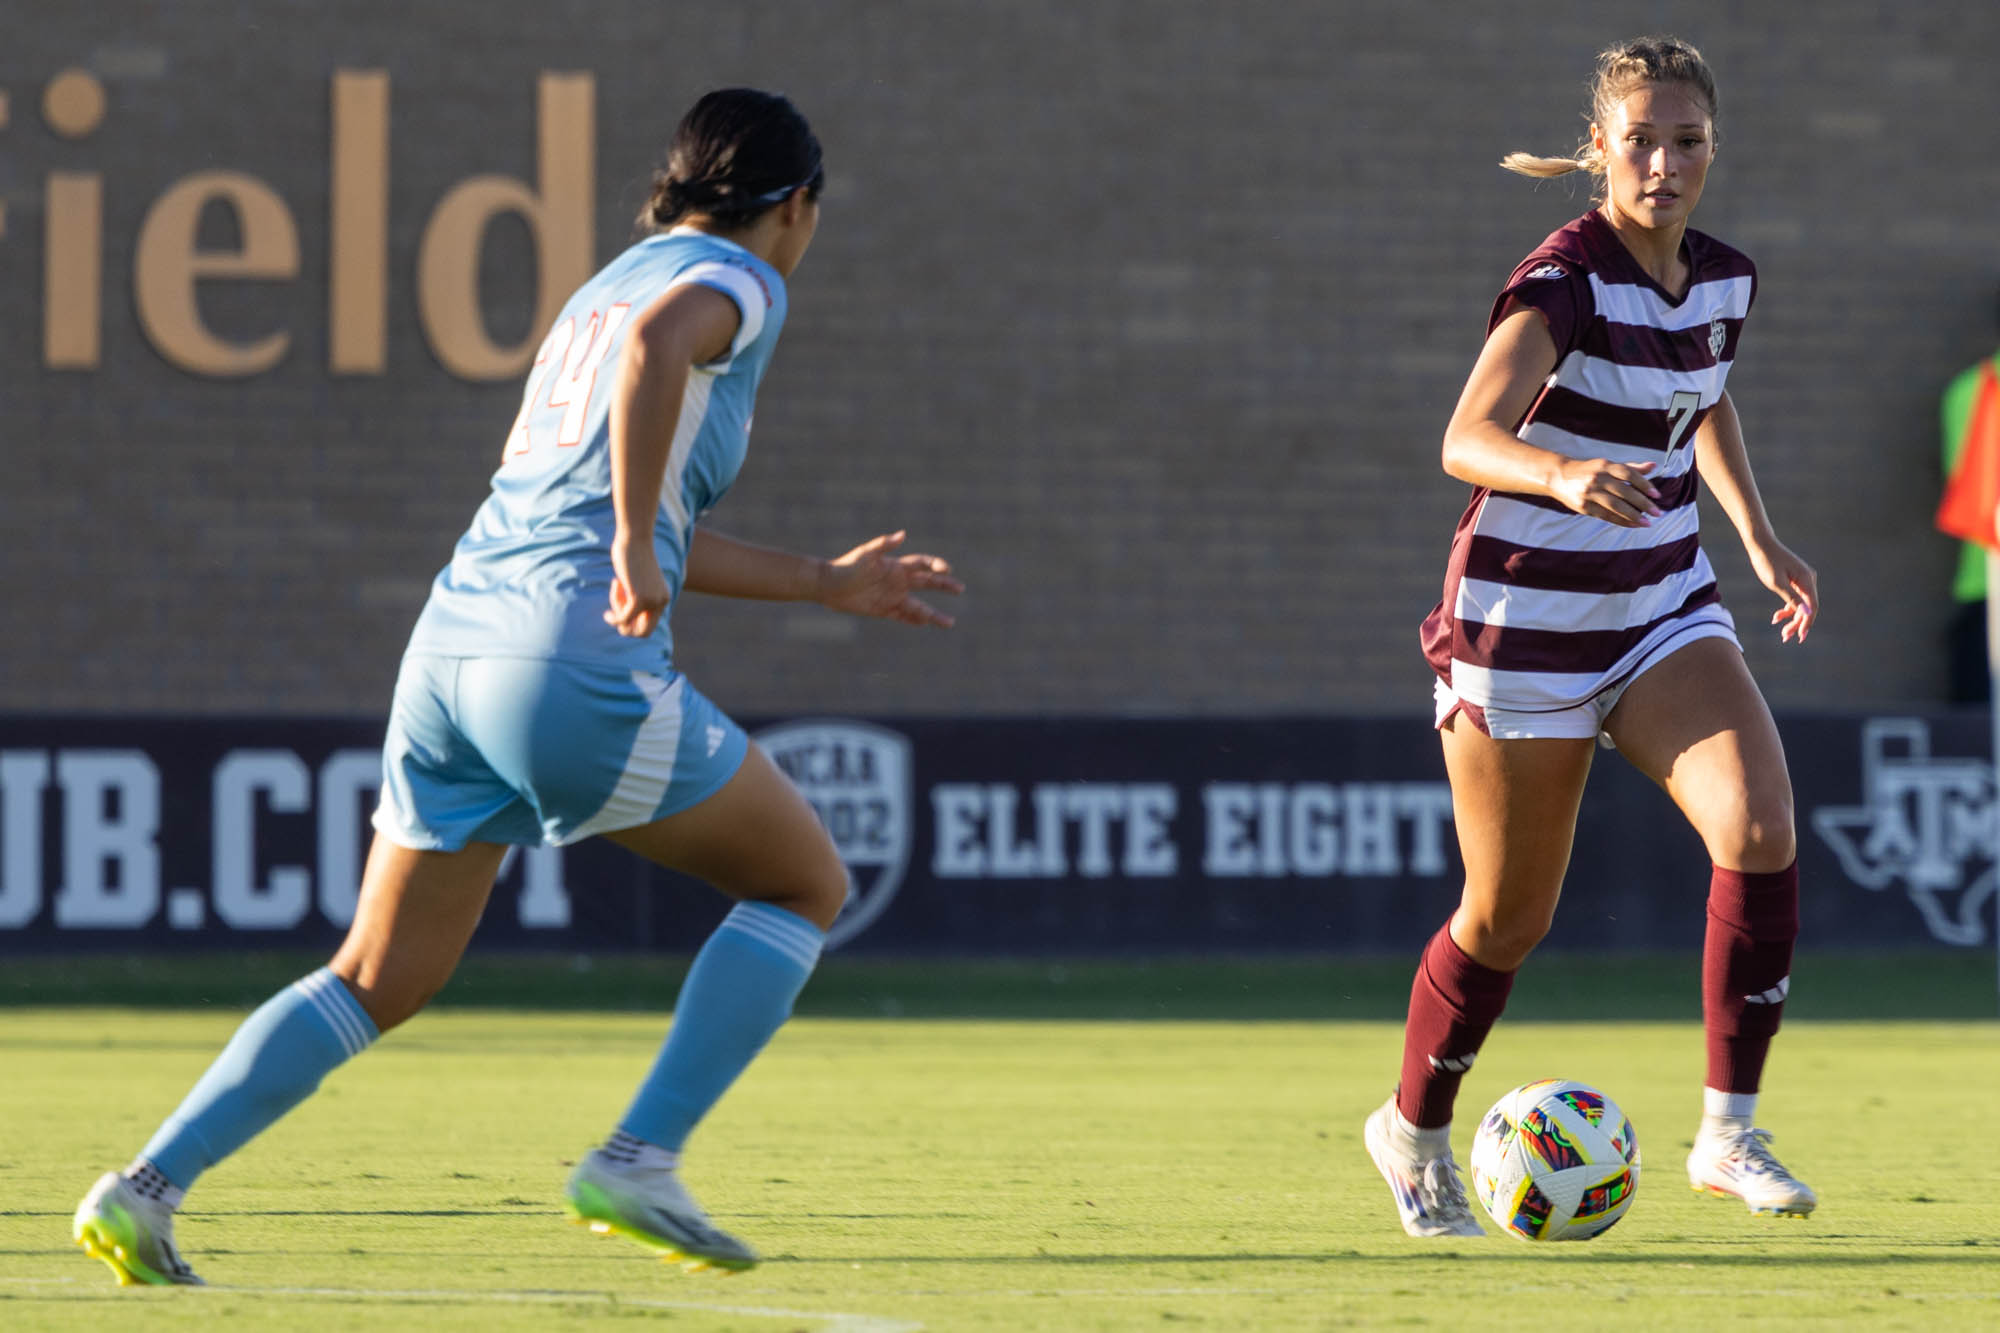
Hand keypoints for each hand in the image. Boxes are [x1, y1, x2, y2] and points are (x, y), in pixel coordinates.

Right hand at [604, 538, 670, 637]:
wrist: (634, 537)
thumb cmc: (632, 553)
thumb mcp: (636, 577)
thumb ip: (635, 594)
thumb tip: (624, 615)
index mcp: (663, 597)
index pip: (649, 624)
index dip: (632, 620)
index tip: (622, 603)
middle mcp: (661, 601)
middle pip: (644, 634)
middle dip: (626, 628)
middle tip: (615, 611)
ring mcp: (652, 601)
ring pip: (629, 626)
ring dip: (616, 616)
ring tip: (616, 593)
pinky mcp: (640, 598)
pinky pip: (622, 619)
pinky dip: (613, 618)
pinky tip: (607, 613)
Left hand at [817, 530, 962, 627]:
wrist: (828, 586)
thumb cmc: (846, 567)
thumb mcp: (865, 554)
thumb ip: (884, 545)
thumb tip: (903, 534)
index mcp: (896, 566)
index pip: (922, 564)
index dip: (936, 565)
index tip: (946, 570)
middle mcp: (898, 581)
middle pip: (927, 583)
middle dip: (944, 586)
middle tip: (960, 589)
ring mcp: (892, 597)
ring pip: (919, 606)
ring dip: (934, 614)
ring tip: (950, 623)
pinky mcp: (883, 610)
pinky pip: (903, 617)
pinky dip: (915, 621)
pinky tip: (925, 625)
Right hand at [1551, 458, 1662, 526]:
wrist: (1558, 477)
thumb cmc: (1588, 471)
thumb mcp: (1607, 465)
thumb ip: (1630, 467)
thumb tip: (1653, 466)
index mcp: (1604, 466)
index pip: (1628, 474)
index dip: (1644, 484)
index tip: (1657, 495)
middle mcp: (1597, 478)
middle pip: (1624, 491)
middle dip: (1643, 503)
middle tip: (1658, 512)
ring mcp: (1589, 493)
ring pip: (1615, 506)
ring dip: (1634, 515)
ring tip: (1648, 522)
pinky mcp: (1584, 507)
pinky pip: (1606, 515)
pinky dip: (1622, 521)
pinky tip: (1634, 524)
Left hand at [1748, 535, 1817, 644]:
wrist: (1760, 544)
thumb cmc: (1766, 562)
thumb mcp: (1776, 583)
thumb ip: (1791, 598)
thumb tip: (1808, 613)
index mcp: (1806, 579)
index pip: (1812, 606)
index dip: (1807, 623)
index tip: (1800, 636)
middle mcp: (1808, 579)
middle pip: (1808, 607)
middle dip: (1797, 623)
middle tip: (1785, 637)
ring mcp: (1802, 579)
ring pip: (1801, 604)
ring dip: (1792, 618)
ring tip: (1781, 632)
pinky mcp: (1795, 579)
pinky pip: (1795, 597)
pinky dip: (1787, 608)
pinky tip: (1777, 617)